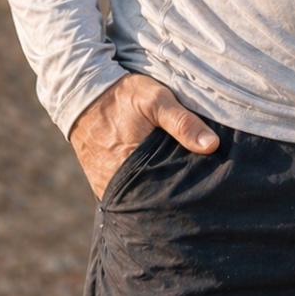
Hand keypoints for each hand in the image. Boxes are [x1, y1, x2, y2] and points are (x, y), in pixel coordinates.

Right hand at [69, 73, 219, 198]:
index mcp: (134, 168)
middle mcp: (118, 185)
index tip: (209, 189)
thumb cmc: (122, 96)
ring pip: (143, 199)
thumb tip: (212, 146)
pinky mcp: (103, 185)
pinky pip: (129, 194)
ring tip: (182, 187)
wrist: (82, 94)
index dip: (189, 192)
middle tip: (200, 192)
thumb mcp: (156, 99)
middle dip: (176, 197)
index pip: (169, 193)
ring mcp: (109, 188)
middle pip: (156, 200)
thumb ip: (182, 122)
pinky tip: (160, 181)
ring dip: (159, 193)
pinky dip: (144, 189)